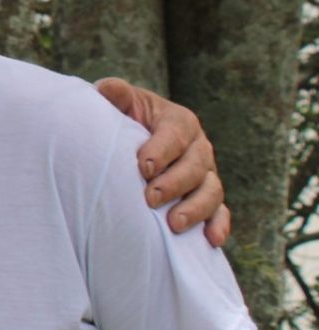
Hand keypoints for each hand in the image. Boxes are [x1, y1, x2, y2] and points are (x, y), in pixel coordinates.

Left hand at [94, 78, 229, 245]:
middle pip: (196, 166)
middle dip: (174, 183)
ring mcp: (206, 174)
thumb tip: (108, 88)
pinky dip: (218, 225)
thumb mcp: (121, 105)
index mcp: (179, 121)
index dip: (161, 150)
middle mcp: (198, 147)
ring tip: (174, 224)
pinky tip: (211, 241)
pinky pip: (220, 213)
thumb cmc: (124, 121)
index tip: (143, 167)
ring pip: (211, 191)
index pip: (175, 135)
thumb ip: (116, 96)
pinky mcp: (208, 198)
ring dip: (195, 208)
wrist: (131, 141)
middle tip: (150, 198)